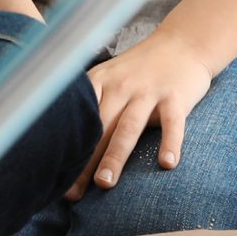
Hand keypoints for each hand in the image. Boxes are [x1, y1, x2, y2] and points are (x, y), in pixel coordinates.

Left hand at [69, 31, 211, 196]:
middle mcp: (120, 86)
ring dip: (115, 155)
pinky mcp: (176, 96)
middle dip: (84, 160)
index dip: (67, 148)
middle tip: (71, 192)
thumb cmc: (141, 69)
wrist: (182, 43)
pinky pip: (172, 123)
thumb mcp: (111, 77)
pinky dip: (170, 142)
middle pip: (99, 128)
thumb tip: (69, 141)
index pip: (80, 120)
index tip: (54, 175)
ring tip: (105, 183)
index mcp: (99, 82)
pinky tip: (167, 164)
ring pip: (128, 126)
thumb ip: (95, 104)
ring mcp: (148, 91)